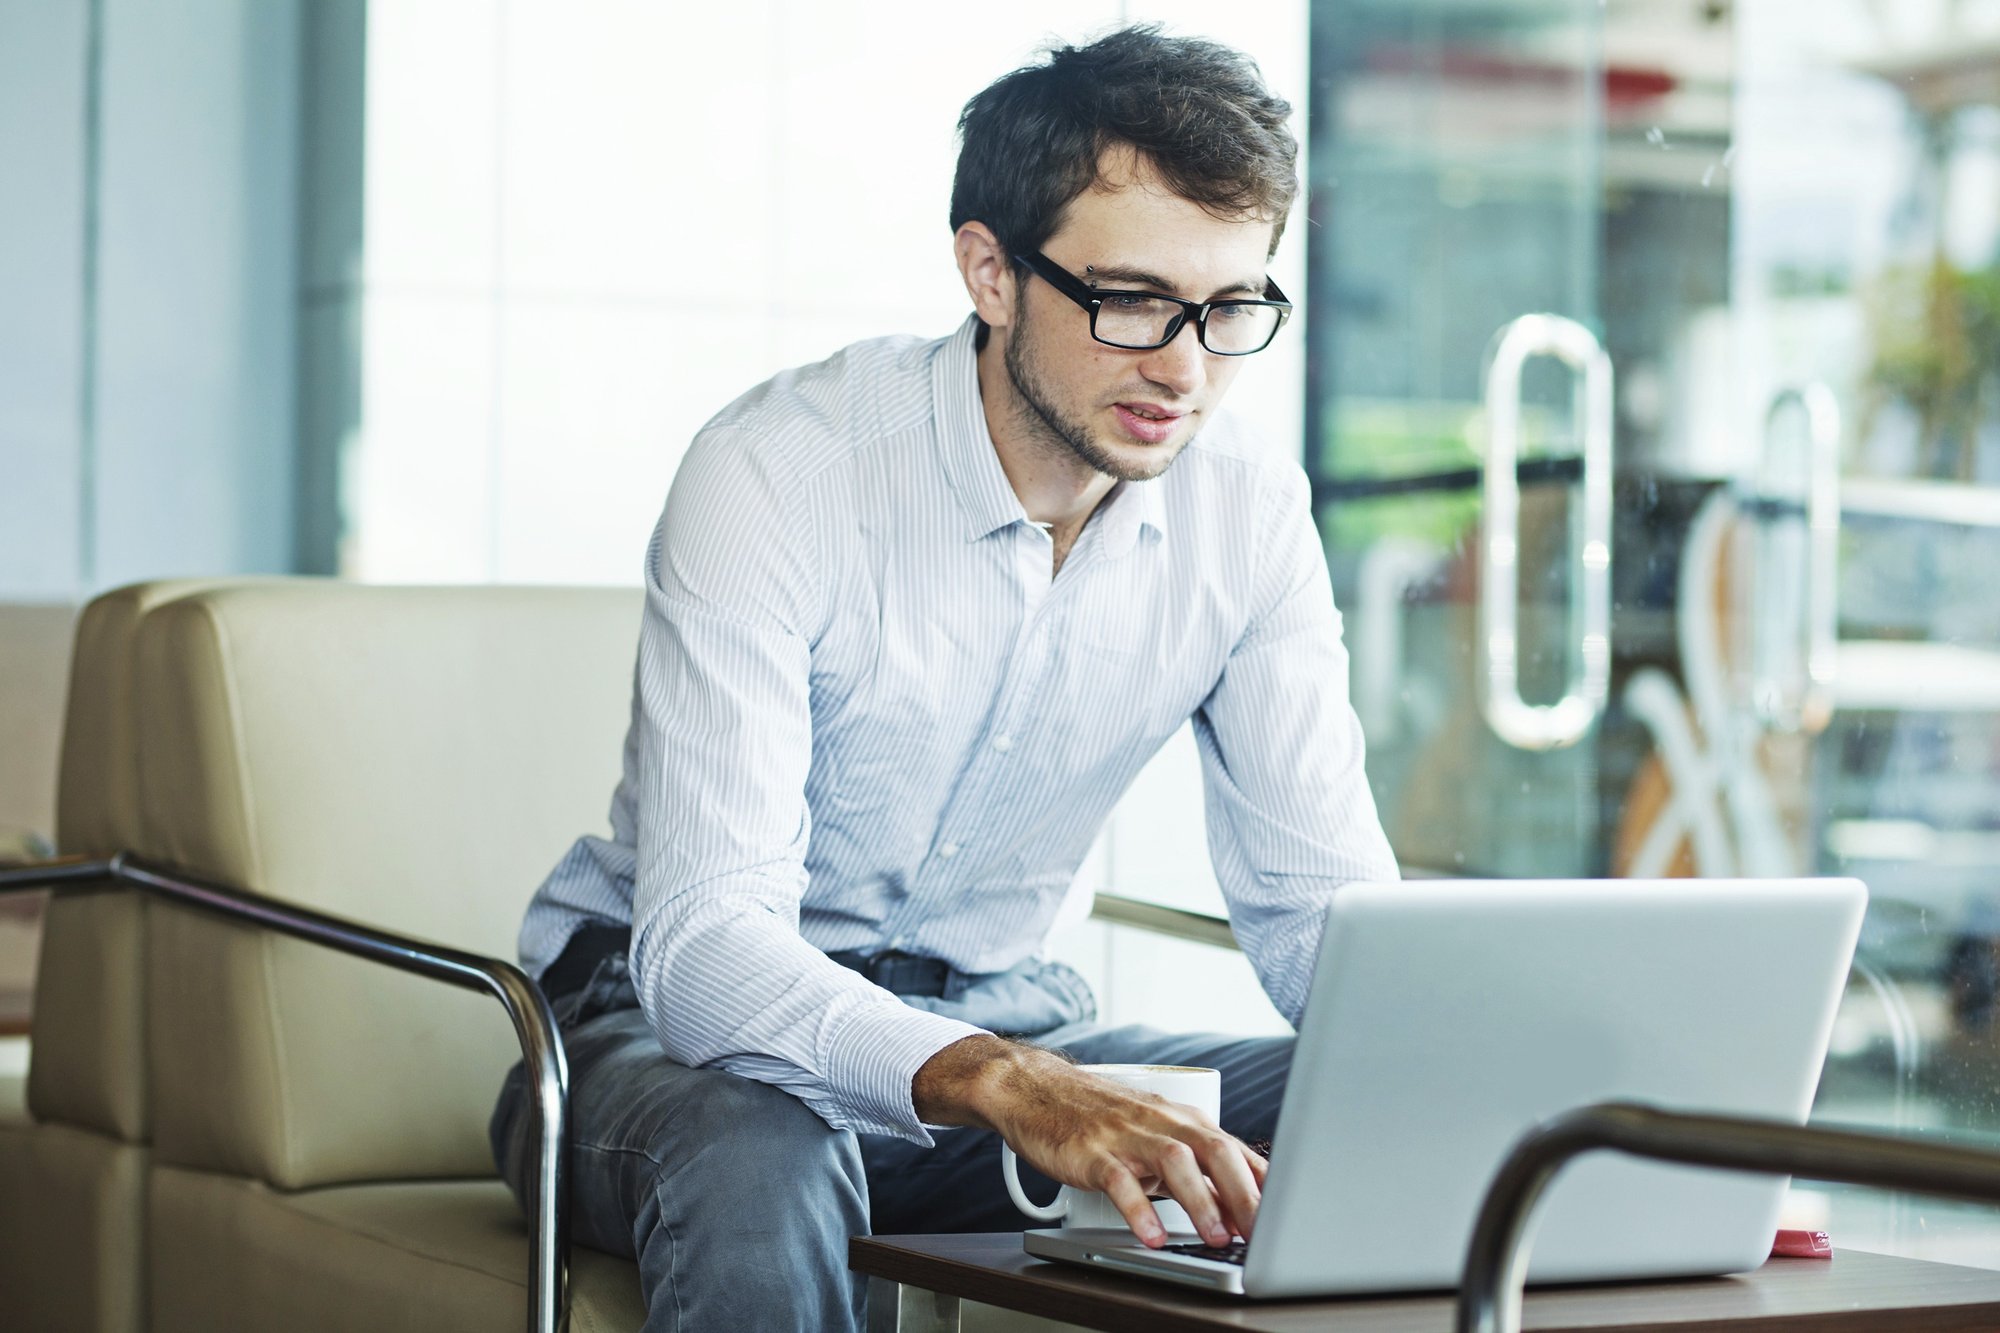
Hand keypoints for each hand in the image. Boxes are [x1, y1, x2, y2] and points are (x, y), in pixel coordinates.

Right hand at [913, 1035, 1266, 1247]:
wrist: (1036, 1090)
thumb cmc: (1100, 1116)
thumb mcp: (1155, 1132)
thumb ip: (1194, 1163)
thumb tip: (1241, 1200)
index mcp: (1182, 1119)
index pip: (1236, 1149)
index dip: (1265, 1185)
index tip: (1288, 1218)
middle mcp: (1160, 1122)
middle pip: (1215, 1151)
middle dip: (1244, 1195)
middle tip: (1263, 1234)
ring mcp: (1126, 1136)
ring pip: (1174, 1161)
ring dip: (1201, 1201)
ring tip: (1217, 1238)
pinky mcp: (1091, 1152)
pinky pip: (1119, 1180)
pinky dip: (1138, 1209)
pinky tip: (1151, 1236)